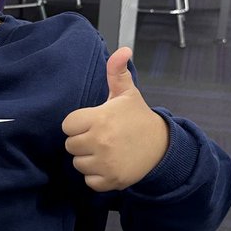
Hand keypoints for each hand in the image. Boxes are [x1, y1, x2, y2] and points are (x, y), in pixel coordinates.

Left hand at [62, 47, 169, 190]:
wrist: (162, 147)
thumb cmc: (138, 119)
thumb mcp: (127, 93)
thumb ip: (117, 71)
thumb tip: (123, 49)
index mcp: (100, 118)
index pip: (68, 125)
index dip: (78, 124)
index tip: (93, 123)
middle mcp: (100, 141)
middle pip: (70, 146)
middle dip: (82, 142)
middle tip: (100, 137)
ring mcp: (105, 163)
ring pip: (78, 164)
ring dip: (88, 159)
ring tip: (105, 151)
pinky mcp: (111, 180)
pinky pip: (89, 181)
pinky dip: (96, 176)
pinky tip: (109, 165)